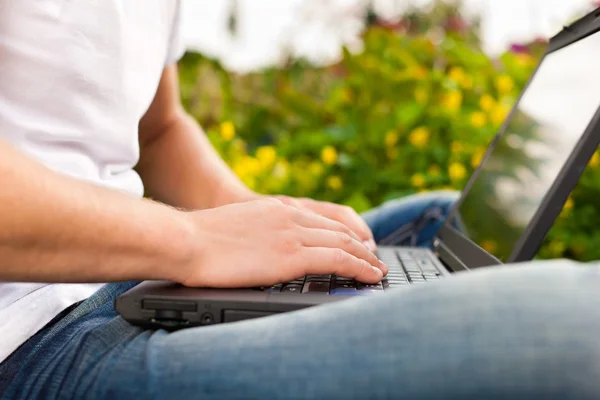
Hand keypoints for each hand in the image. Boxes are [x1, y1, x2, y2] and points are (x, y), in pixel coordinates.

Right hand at [176, 199, 386, 287]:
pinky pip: (338, 259)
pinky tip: (370, 277)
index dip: (348, 232)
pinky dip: (360, 268)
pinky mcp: (291, 255)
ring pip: (345, 244)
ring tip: (378, 271)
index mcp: (279, 208)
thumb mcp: (240, 227)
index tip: (360, 244)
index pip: (326, 218)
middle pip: (340, 230)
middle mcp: (291, 216)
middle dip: (362, 246)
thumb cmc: (201, 239)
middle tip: (375, 259)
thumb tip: (264, 250)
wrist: (185, 239)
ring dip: (366, 259)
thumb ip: (261, 233)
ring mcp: (293, 234)